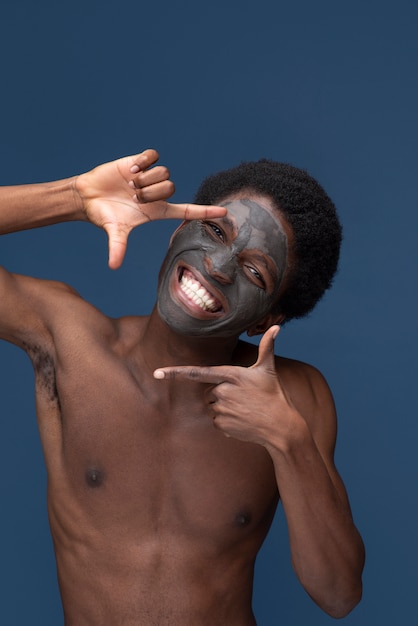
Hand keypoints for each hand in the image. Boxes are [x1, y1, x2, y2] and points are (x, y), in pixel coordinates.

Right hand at [75, 148, 225, 268]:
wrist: (89, 196)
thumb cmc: (104, 216)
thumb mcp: (114, 231)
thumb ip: (117, 247)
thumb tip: (113, 266)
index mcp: (158, 210)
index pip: (188, 211)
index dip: (206, 212)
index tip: (225, 213)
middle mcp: (158, 193)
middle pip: (171, 187)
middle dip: (151, 192)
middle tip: (134, 195)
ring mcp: (151, 176)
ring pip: (164, 172)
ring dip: (144, 178)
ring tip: (129, 183)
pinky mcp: (141, 161)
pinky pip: (153, 156)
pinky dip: (141, 162)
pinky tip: (129, 170)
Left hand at [154, 326, 296, 445]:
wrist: (280, 426)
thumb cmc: (274, 394)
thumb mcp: (269, 369)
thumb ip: (267, 347)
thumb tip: (277, 327)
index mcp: (230, 375)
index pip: (196, 372)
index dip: (174, 373)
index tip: (156, 373)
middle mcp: (223, 392)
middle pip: (209, 390)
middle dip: (222, 393)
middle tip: (243, 397)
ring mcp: (221, 409)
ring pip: (212, 406)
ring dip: (224, 408)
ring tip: (244, 409)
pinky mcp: (222, 425)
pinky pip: (216, 421)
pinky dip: (226, 422)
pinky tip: (242, 421)